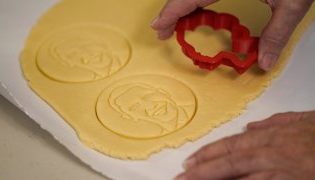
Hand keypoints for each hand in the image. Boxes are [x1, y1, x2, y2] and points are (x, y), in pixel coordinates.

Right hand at [151, 0, 313, 70]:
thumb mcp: (293, 2)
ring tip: (173, 23)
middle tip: (162, 30)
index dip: (171, 11)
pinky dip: (194, 0)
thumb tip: (265, 62)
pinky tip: (194, 9)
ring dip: (181, 5)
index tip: (159, 26)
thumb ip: (277, 33)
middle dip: (171, 11)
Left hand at [175, 111, 314, 179]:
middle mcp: (267, 154)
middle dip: (200, 172)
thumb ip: (273, 123)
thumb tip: (250, 128)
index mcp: (267, 137)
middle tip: (180, 177)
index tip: (189, 161)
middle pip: (226, 165)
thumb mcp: (299, 120)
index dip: (206, 154)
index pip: (229, 146)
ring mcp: (277, 172)